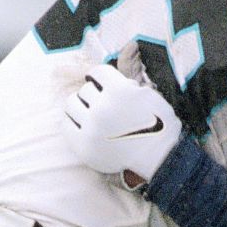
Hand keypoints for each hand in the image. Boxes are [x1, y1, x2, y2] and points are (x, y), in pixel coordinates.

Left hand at [62, 64, 181, 181]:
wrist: (160, 159)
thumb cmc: (159, 126)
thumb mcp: (149, 94)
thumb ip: (129, 83)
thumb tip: (119, 66)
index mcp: (119, 90)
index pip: (97, 72)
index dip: (99, 76)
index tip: (98, 81)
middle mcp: (102, 107)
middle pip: (85, 89)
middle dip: (94, 94)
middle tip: (101, 103)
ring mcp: (91, 127)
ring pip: (72, 104)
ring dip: (80, 106)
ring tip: (89, 112)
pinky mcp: (83, 145)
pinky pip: (66, 125)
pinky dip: (72, 122)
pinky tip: (83, 125)